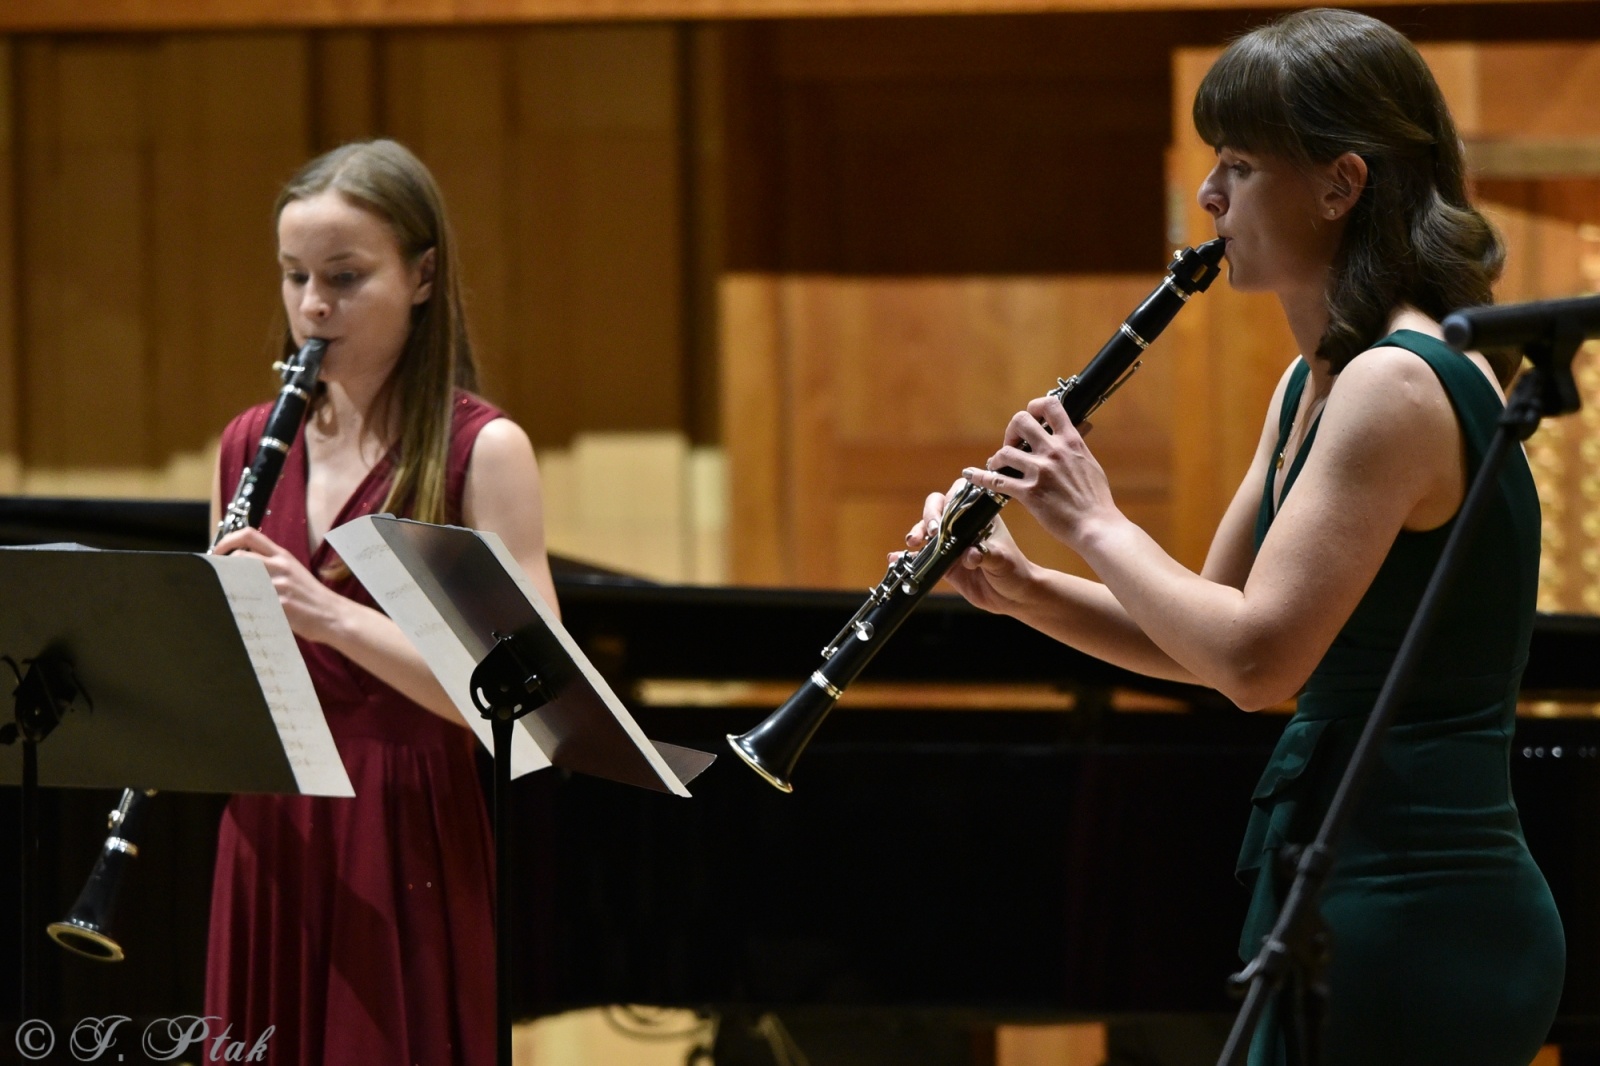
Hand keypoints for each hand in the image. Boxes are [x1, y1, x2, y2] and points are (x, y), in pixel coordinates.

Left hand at [213, 527, 346, 643]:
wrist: (333, 614)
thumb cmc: (310, 596)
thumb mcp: (292, 572)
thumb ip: (270, 566)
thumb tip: (238, 568)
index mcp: (282, 555)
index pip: (249, 534)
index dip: (226, 540)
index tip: (216, 553)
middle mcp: (280, 566)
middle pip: (239, 557)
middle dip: (222, 568)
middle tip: (216, 580)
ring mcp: (280, 585)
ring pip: (241, 579)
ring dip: (229, 588)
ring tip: (227, 598)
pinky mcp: (281, 604)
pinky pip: (252, 602)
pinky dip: (241, 607)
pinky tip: (242, 614)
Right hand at [899, 479, 1037, 615]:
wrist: (1011, 596)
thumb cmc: (1013, 571)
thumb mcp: (1002, 560)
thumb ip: (986, 554)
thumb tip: (971, 555)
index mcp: (978, 516)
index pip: (959, 496)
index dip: (949, 501)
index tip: (945, 516)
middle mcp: (961, 525)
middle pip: (937, 508)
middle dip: (929, 516)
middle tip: (931, 532)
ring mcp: (949, 543)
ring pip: (926, 530)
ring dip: (916, 533)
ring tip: (913, 543)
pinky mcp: (942, 562)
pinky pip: (921, 556)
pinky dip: (907, 557)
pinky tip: (894, 558)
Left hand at [960, 395, 1118, 551]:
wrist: (1096, 526)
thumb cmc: (1096, 499)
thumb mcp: (1089, 463)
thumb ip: (1076, 447)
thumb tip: (1074, 432)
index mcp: (1071, 441)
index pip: (1050, 406)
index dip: (1035, 407)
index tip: (1030, 418)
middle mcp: (1054, 451)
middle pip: (1020, 421)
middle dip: (1011, 432)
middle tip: (1012, 445)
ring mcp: (1040, 471)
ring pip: (1005, 452)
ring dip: (997, 459)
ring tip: (997, 466)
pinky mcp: (1029, 493)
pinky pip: (996, 480)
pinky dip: (980, 477)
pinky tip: (971, 475)